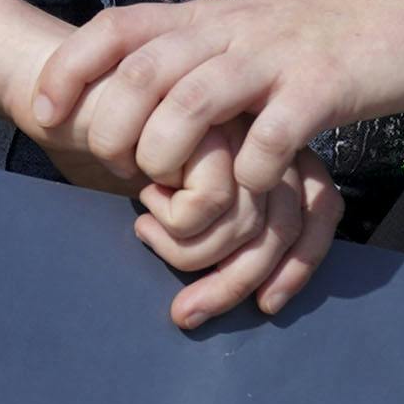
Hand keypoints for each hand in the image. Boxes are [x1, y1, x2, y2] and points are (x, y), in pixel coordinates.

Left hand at [31, 0, 403, 198]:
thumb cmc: (324, 39)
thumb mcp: (247, 35)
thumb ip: (195, 58)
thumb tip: (129, 96)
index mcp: (207, 19)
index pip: (117, 27)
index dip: (70, 66)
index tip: (41, 111)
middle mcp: (232, 30)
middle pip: (143, 70)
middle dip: (112, 126)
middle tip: (112, 168)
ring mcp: (279, 57)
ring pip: (196, 99)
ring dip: (169, 151)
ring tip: (166, 187)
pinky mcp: (326, 87)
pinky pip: (273, 133)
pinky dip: (250, 168)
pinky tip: (248, 186)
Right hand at [132, 133, 344, 329]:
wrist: (83, 89)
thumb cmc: (130, 144)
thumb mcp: (182, 190)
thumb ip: (222, 222)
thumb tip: (252, 292)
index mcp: (277, 147)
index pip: (320, 209)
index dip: (300, 265)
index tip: (267, 304)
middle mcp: (270, 136)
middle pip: (283, 229)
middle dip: (233, 286)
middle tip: (187, 314)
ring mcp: (245, 127)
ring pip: (244, 227)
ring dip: (184, 251)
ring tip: (145, 228)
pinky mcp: (213, 123)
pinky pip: (210, 205)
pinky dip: (170, 220)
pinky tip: (145, 194)